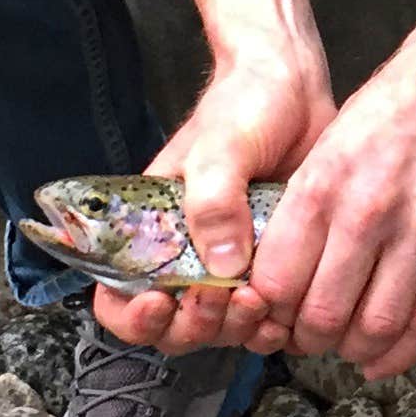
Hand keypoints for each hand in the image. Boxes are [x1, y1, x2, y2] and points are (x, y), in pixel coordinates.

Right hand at [91, 39, 333, 357]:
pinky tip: (285, 307)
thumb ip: (212, 202)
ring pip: (219, 330)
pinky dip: (270, 326)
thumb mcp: (219, 147)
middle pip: (172, 326)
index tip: (160, 302)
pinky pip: (262, 320)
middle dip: (194, 325)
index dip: (133, 316)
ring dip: (234, 329)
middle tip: (223, 298)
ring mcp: (231, 264)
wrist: (296, 87)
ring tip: (257, 299)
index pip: (119, 295)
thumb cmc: (244, 105)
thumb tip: (223, 264)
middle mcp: (187, 255)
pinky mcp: (272, 267)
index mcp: (154, 229)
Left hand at [245, 59, 415, 386]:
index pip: (277, 283)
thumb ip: (296, 220)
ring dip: (353, 351)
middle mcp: (366, 213)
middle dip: (307, 341)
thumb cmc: (376, 122)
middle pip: (324, 314)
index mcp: (319, 189)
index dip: (269, 315)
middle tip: (307, 338)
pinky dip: (399, 353)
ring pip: (376, 325)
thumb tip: (272, 287)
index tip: (272, 318)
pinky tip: (381, 358)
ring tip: (344, 347)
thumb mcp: (318, 157)